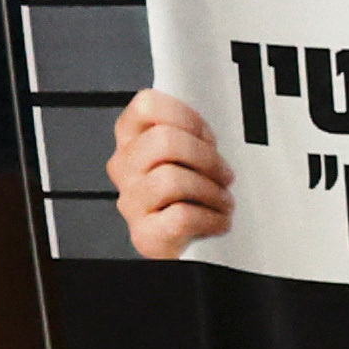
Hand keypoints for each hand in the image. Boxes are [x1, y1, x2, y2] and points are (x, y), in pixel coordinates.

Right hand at [110, 84, 236, 258]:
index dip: (185, 117)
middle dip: (206, 157)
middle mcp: (125, 168)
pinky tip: (218, 221)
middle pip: (165, 141)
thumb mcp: (190, 153)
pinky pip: (181, 217)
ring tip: (222, 200)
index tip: (206, 136)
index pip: (146, 105)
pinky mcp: (144, 235)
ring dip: (210, 191)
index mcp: (133, 140)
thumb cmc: (194, 193)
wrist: (192, 243)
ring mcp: (131, 202)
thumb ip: (191, 132)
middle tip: (224, 174)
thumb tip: (218, 118)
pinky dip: (211, 219)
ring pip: (172, 179)